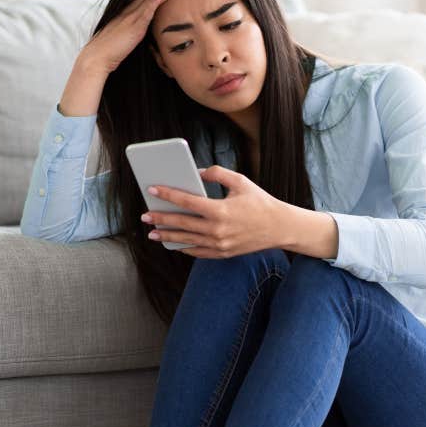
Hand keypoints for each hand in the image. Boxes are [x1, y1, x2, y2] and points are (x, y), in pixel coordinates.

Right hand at [77, 0, 183, 74]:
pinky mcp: (132, 28)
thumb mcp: (125, 36)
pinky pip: (143, 14)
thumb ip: (134, 29)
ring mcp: (131, 18)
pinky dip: (151, 4)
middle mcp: (129, 11)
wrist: (96, 58)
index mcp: (128, 12)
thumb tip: (142, 30)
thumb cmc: (110, 51)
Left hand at [141, 166, 288, 258]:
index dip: (167, 194)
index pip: (187, 202)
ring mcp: (219, 245)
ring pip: (186, 240)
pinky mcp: (223, 253)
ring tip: (152, 231)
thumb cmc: (260, 202)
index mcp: (221, 210)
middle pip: (182, 223)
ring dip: (168, 236)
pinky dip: (184, 247)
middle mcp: (218, 230)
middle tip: (145, 214)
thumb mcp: (240, 181)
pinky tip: (174, 242)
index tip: (152, 190)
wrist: (280, 228)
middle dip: (160, 218)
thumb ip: (217, 173)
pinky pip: (198, 252)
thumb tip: (196, 173)